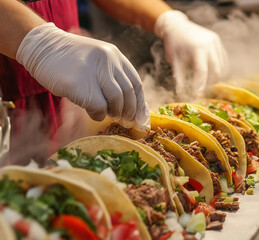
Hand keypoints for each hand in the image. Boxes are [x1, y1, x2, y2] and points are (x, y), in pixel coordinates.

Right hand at [16, 23, 149, 130]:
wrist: (42, 48)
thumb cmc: (70, 59)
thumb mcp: (98, 60)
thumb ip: (113, 77)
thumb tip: (131, 106)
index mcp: (115, 55)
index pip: (136, 83)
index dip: (140, 103)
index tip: (140, 117)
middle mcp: (108, 60)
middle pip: (128, 92)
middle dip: (129, 111)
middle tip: (124, 120)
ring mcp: (94, 71)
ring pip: (116, 100)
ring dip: (115, 112)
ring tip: (109, 115)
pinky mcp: (79, 83)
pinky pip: (98, 106)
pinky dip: (98, 115)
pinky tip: (93, 113)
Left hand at [154, 10, 227, 95]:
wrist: (176, 26)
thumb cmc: (174, 45)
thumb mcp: (174, 61)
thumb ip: (179, 78)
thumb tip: (182, 94)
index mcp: (197, 49)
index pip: (202, 71)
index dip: (200, 85)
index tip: (197, 95)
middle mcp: (209, 44)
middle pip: (216, 70)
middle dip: (210, 83)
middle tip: (203, 90)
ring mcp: (215, 41)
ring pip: (222, 65)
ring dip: (216, 76)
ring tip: (207, 83)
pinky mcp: (217, 40)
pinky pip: (223, 58)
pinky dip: (220, 68)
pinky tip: (213, 74)